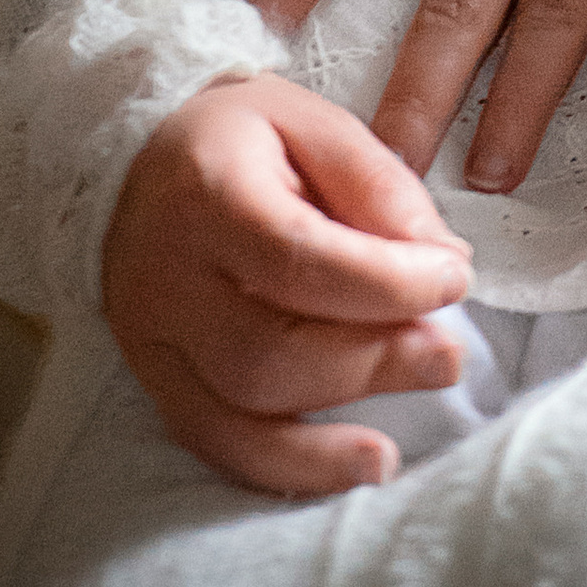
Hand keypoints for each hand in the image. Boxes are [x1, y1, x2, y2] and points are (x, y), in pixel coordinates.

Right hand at [101, 71, 473, 496]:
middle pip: (267, 349)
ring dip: (338, 428)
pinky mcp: (157, 382)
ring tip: (413, 408)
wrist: (134, 165)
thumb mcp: (310, 119)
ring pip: (242, 409)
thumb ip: (376, 183)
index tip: (452, 281)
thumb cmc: (238, 140)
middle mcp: (167, 276)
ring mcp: (153, 340)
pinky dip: (291, 467)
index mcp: (207, 191)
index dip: (384, 281)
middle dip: (372, 360)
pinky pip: (218, 445)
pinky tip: (358, 466)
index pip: (295, 256)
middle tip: (448, 354)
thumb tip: (442, 261)